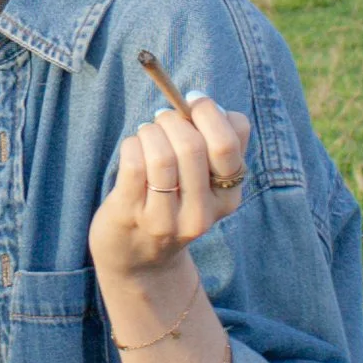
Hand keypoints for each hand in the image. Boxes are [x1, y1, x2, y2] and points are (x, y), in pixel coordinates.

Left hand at [88, 93, 251, 285]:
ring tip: (147, 134)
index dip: (209, 111)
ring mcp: (165, 218)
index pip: (230, 142)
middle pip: (195, 146)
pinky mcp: (131, 214)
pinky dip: (132, 144)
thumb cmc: (172, 203)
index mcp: (227, 198)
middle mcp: (201, 213)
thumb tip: (205, 102)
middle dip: (174, 119)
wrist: (137, 260)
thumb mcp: (205, 184)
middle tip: (164, 119)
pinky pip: (134, 163)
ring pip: (162, 154)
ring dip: (150, 131)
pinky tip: (133, 149)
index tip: (193, 103)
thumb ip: (216, 144)